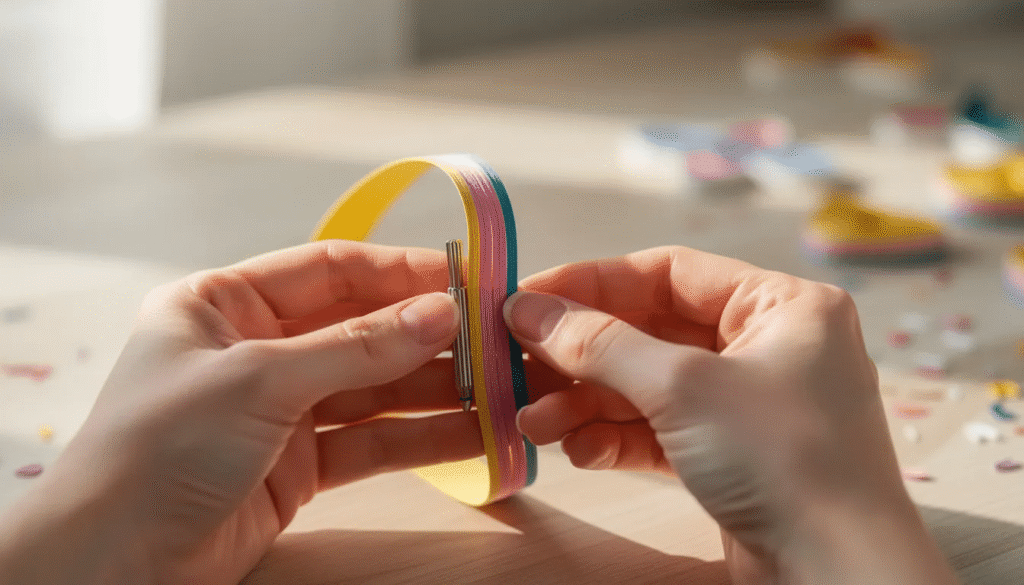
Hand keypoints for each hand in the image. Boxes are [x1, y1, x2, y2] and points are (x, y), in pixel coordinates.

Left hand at [0, 241, 482, 584]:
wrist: (114, 564)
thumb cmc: (157, 450)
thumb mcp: (258, 380)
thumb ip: (355, 348)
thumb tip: (440, 312)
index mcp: (224, 304)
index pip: (331, 270)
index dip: (401, 272)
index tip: (467, 279)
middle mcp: (256, 351)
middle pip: (361, 331)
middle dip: (428, 337)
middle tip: (496, 341)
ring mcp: (281, 410)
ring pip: (374, 390)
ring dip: (436, 391)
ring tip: (501, 392)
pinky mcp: (300, 465)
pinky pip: (371, 442)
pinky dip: (420, 441)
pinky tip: (472, 435)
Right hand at [505, 246, 956, 584]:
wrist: (837, 578)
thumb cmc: (784, 460)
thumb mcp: (682, 388)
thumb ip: (600, 344)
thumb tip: (527, 310)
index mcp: (781, 305)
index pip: (669, 272)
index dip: (592, 283)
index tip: (527, 298)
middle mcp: (768, 346)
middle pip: (652, 331)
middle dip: (582, 354)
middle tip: (516, 363)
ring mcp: (749, 405)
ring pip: (650, 386)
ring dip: (587, 401)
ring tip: (532, 420)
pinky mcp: (732, 456)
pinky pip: (661, 430)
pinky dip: (616, 438)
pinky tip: (577, 449)